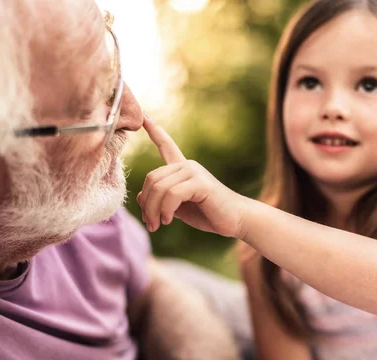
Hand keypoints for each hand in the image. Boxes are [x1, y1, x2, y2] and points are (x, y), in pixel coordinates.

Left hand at [138, 115, 248, 237]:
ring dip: (154, 210)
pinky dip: (165, 210)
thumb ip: (160, 200)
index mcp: (183, 168)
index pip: (166, 145)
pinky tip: (169, 220)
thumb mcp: (178, 208)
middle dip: (147, 204)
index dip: (154, 130)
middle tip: (151, 223)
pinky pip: (172, 194)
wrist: (236, 221)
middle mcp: (187, 165)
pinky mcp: (200, 182)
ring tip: (157, 225)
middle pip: (152, 178)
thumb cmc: (209, 214)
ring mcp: (194, 172)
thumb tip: (140, 196)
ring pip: (159, 188)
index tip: (143, 116)